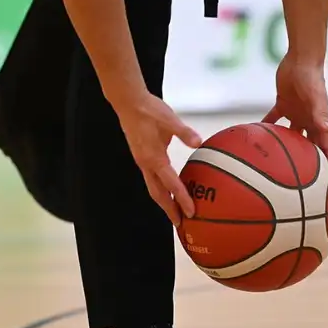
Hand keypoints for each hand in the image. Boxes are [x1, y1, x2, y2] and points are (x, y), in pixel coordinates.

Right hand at [113, 92, 202, 226]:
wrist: (128, 102)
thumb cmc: (149, 109)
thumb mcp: (169, 119)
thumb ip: (184, 132)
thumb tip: (198, 142)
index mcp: (154, 157)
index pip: (171, 184)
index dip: (182, 199)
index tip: (191, 212)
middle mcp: (146, 164)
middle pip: (158, 194)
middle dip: (169, 210)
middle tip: (181, 224)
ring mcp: (143, 162)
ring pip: (153, 188)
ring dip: (164, 202)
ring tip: (175, 213)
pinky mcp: (142, 158)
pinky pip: (152, 180)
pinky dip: (160, 190)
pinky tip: (168, 191)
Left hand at [262, 56, 327, 165]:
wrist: (301, 59)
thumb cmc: (312, 78)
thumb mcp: (316, 98)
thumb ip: (321, 115)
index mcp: (318, 122)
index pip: (326, 149)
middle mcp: (308, 121)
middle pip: (308, 147)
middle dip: (308, 164)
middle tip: (301, 181)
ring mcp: (295, 113)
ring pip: (290, 136)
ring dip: (284, 147)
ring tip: (274, 164)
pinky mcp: (283, 104)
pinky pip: (272, 119)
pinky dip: (265, 127)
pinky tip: (255, 137)